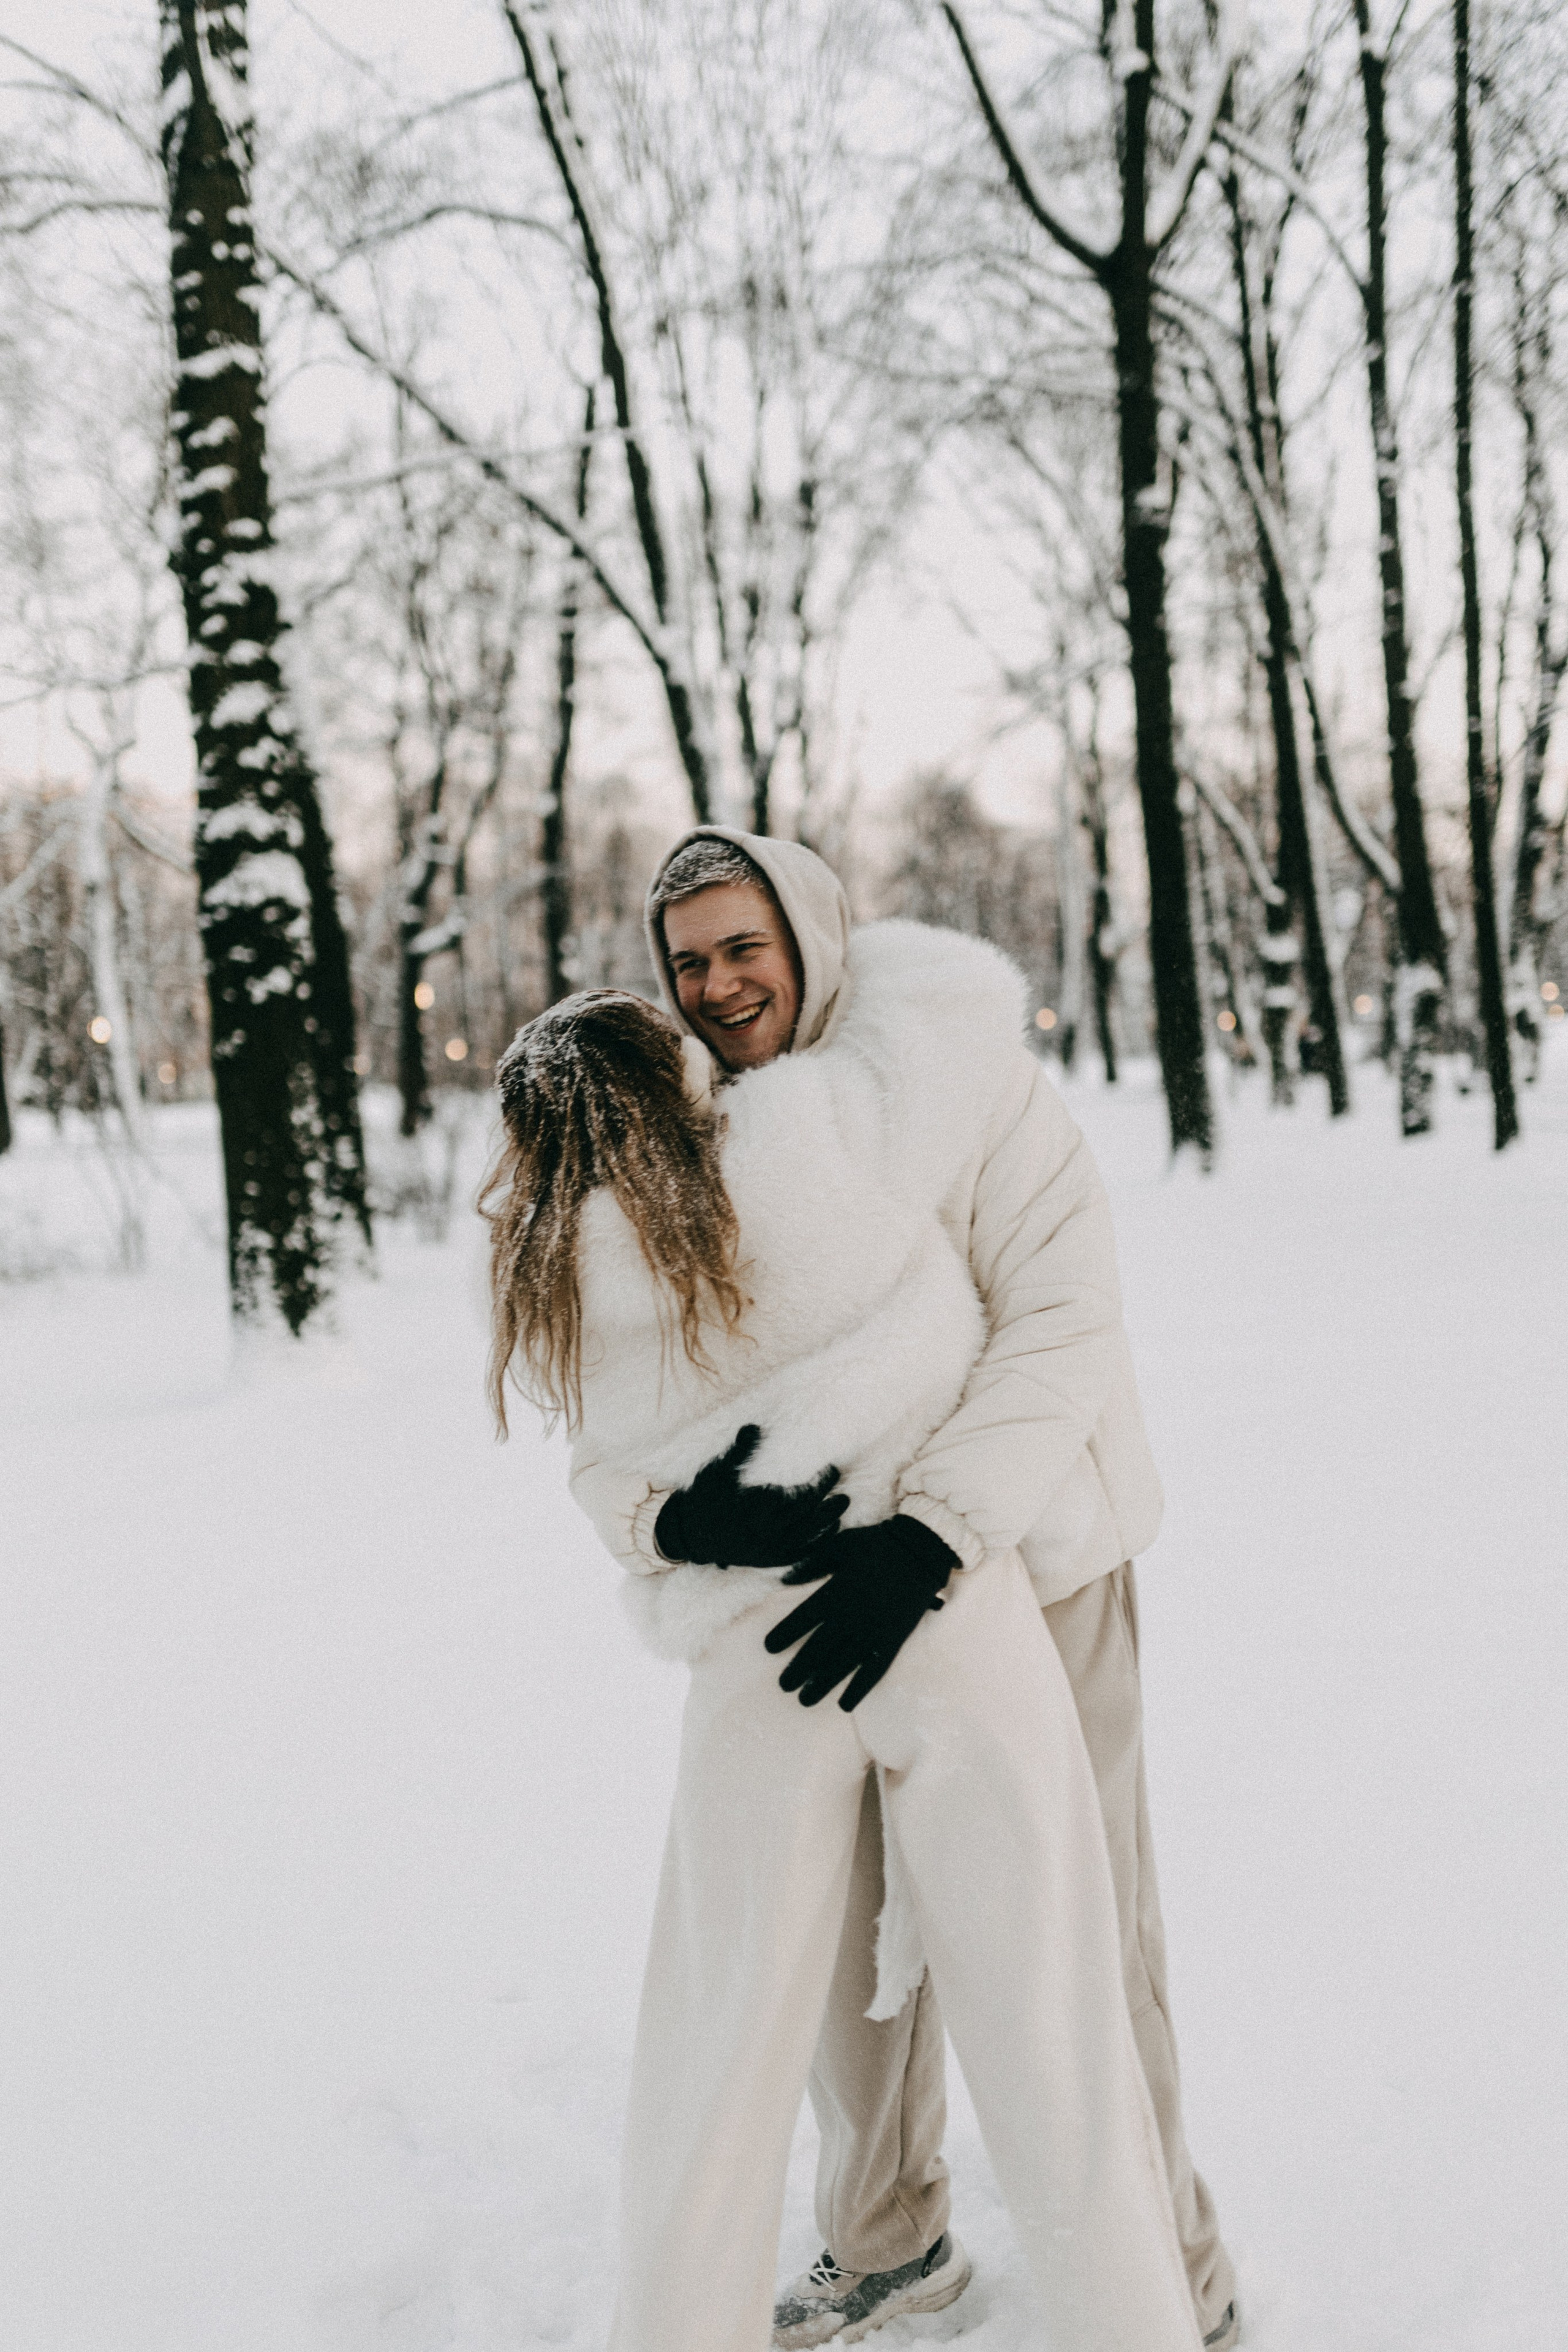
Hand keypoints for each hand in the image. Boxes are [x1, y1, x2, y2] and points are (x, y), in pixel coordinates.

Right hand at [654, 1425, 848, 1568]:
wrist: (689, 1535)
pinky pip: (798, 1555)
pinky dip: (816, 1545)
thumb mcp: (717, 1471)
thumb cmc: (704, 1498)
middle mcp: (763, 1533)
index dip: (819, 1485)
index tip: (831, 1469)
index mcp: (754, 1510)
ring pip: (805, 1538)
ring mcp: (766, 1550)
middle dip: (827, 1502)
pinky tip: (828, 1532)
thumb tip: (754, 1427)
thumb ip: (738, 1451)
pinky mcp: (766, 1560)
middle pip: (806, 1518)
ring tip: (842, 1506)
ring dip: (827, 1523)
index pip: (797, 1498)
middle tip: (841, 1485)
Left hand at [764, 1515, 956, 1710]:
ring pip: (841, 1664)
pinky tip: (845, 1705)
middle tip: (783, 1685)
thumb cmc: (877, 1544)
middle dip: (798, 1668)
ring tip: (804, 1700)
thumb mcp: (840, 1544)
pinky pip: (873, 1670)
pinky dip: (859, 1689)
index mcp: (836, 1591)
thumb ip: (812, 1563)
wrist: (920, 1550)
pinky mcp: (892, 1640)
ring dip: (821, 1684)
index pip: (802, 1618)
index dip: (784, 1634)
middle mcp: (851, 1616)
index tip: (769, 1648)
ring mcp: (872, 1630)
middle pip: (818, 1648)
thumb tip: (784, 1579)